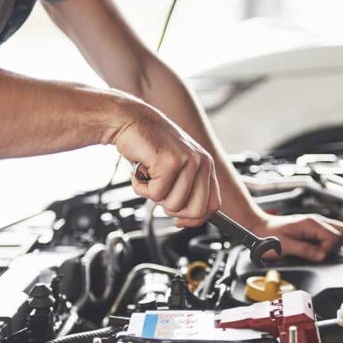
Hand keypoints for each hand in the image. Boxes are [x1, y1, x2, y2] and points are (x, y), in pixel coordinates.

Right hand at [113, 99, 220, 226]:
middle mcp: (202, 162)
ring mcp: (188, 161)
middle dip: (172, 210)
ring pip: (173, 205)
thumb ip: (186, 190)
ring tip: (148, 176)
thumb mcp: (175, 168)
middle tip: (159, 192)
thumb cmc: (149, 146)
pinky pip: (156, 194)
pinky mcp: (170, 162)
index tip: (179, 221)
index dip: (194, 219)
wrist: (129, 121)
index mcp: (206, 165)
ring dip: (153, 195)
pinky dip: (141, 187)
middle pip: (196, 211)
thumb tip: (186, 220)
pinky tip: (140, 170)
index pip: (213, 206)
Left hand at [251, 213, 342, 261]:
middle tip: (319, 253)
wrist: (258, 228)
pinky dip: (326, 244)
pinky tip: (315, 249)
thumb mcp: (285, 246)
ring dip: (332, 245)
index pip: (335, 236)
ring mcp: (315, 224)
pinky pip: (328, 235)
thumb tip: (322, 256)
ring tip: (316, 251)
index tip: (317, 256)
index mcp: (311, 224)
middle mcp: (316, 221)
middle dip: (335, 246)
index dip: (328, 250)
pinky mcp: (312, 229)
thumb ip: (305, 251)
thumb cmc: (267, 235)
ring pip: (338, 233)